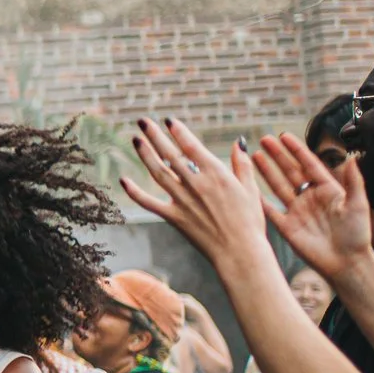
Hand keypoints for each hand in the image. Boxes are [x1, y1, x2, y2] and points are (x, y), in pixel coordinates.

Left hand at [119, 118, 276, 275]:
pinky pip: (149, 203)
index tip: (168, 120)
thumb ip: (241, 165)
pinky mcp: (173, 217)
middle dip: (155, 135)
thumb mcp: (251, 189)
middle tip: (143, 121)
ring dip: (145, 154)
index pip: (191, 146)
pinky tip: (123, 180)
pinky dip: (134, 192)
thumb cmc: (250, 222)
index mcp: (216, 174)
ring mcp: (182, 200)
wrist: (240, 252)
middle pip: (170, 154)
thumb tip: (238, 142)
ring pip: (158, 172)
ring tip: (135, 139)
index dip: (178, 131)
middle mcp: (196, 184)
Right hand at [251, 134, 373, 280]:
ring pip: (278, 186)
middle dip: (277, 155)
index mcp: (327, 190)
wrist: (346, 263)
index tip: (284, 136)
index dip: (296, 150)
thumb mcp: (358, 205)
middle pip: (290, 171)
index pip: (309, 164)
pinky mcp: (287, 226)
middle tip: (264, 139)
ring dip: (267, 171)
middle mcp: (309, 197)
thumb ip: (353, 181)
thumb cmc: (357, 235)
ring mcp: (297, 211)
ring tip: (254, 156)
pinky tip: (248, 187)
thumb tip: (351, 157)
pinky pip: (270, 210)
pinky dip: (259, 199)